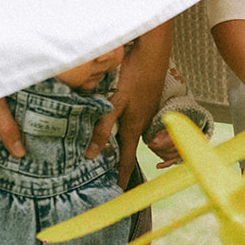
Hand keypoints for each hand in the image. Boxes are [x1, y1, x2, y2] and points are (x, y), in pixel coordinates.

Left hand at [87, 21, 171, 187]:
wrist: (153, 51)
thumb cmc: (134, 75)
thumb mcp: (114, 102)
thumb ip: (102, 127)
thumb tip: (91, 154)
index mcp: (134, 127)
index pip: (128, 161)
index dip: (121, 177)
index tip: (116, 193)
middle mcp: (141, 122)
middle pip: (129, 149)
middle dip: (119, 163)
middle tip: (105, 175)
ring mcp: (145, 110)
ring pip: (130, 133)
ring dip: (120, 144)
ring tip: (105, 152)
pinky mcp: (144, 100)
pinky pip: (133, 120)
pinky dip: (122, 126)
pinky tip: (113, 121)